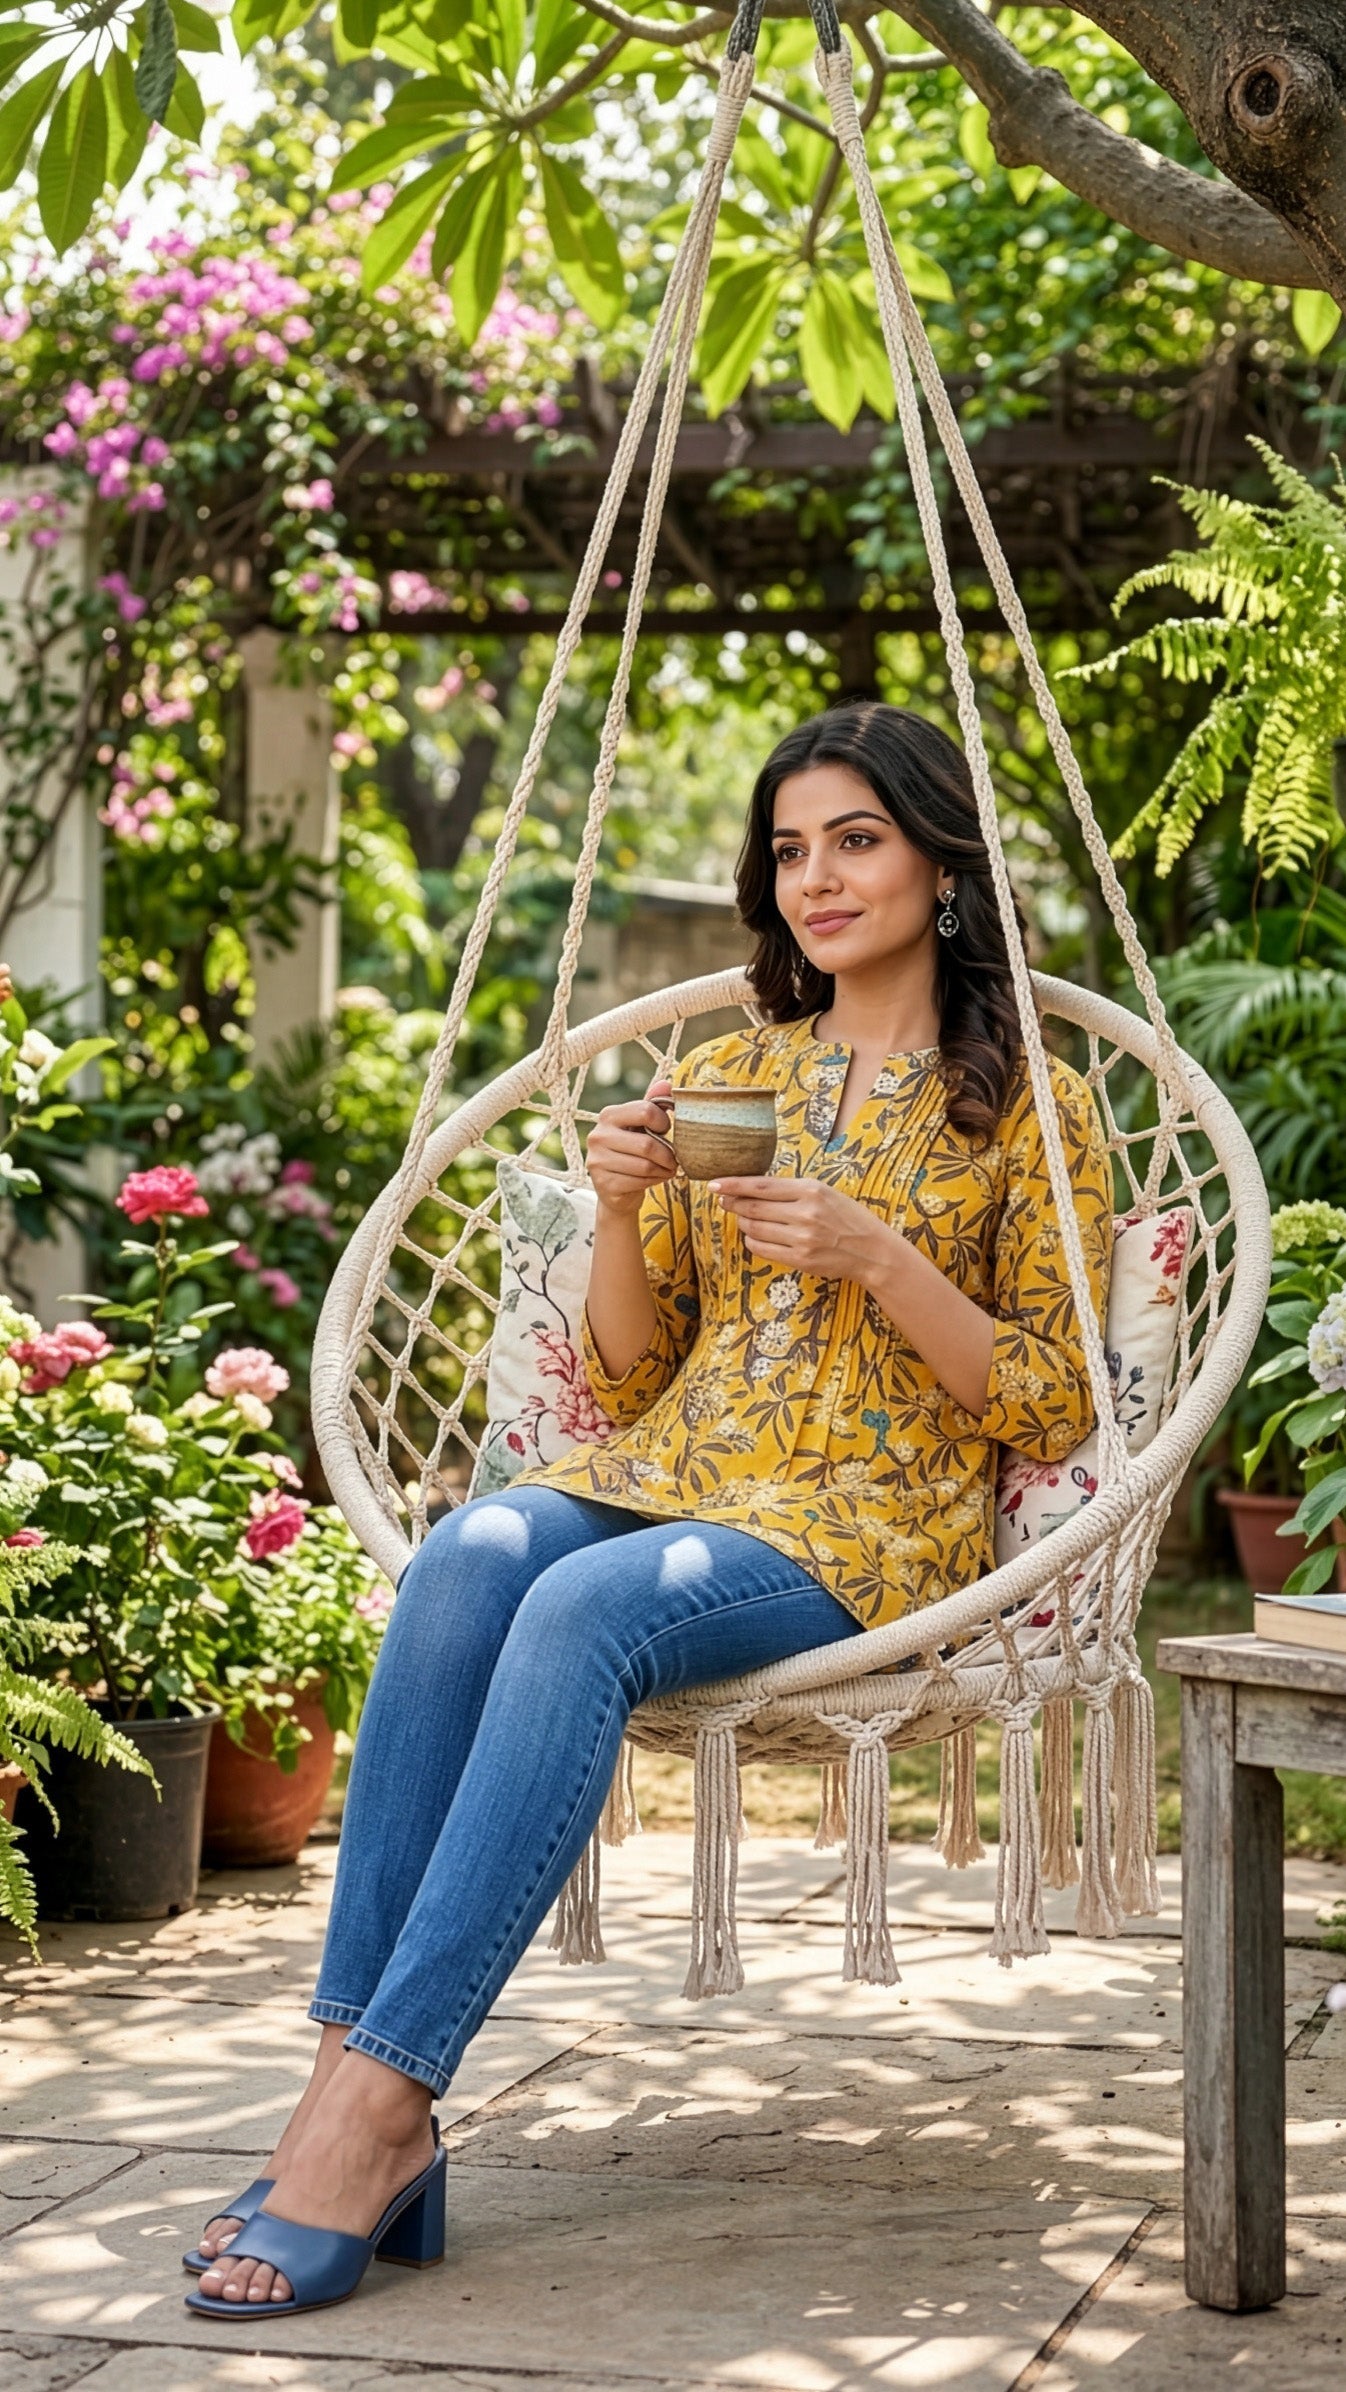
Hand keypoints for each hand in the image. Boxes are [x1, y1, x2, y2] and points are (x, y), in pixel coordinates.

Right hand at [587, 1076, 676, 1218]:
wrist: (615, 1189)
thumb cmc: (632, 1151)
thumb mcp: (640, 1125)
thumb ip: (652, 1104)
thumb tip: (666, 1084)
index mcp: (608, 1115)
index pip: (645, 1111)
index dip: (664, 1122)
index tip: (667, 1131)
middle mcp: (598, 1136)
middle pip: (647, 1144)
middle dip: (668, 1154)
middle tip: (675, 1159)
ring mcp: (598, 1161)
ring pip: (645, 1166)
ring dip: (664, 1170)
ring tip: (668, 1169)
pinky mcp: (604, 1184)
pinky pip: (639, 1182)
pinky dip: (654, 1181)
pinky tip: (656, 1178)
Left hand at [712, 1174, 890, 1280]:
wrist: (872, 1250)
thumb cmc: (846, 1217)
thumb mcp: (824, 1192)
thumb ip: (791, 1190)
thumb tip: (752, 1188)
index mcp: (811, 1190)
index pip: (761, 1185)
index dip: (734, 1184)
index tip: (715, 1184)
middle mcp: (805, 1213)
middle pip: (753, 1207)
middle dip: (733, 1204)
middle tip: (723, 1201)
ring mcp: (802, 1238)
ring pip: (754, 1229)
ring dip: (742, 1223)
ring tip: (742, 1218)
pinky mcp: (800, 1259)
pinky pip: (762, 1249)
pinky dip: (752, 1242)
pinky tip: (754, 1237)